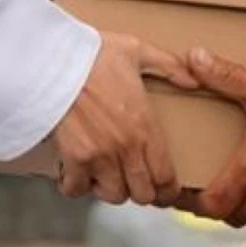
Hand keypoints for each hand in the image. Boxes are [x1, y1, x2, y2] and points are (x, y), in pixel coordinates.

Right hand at [50, 32, 198, 204]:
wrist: (52, 61)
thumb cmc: (92, 54)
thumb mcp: (138, 51)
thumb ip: (170, 67)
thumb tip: (193, 80)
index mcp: (145, 125)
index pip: (165, 176)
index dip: (169, 191)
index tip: (167, 191)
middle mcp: (125, 147)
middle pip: (142, 194)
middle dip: (143, 192)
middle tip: (138, 183)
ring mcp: (99, 156)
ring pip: (113, 195)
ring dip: (112, 189)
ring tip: (110, 177)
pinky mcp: (73, 158)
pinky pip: (78, 189)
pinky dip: (78, 187)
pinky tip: (79, 176)